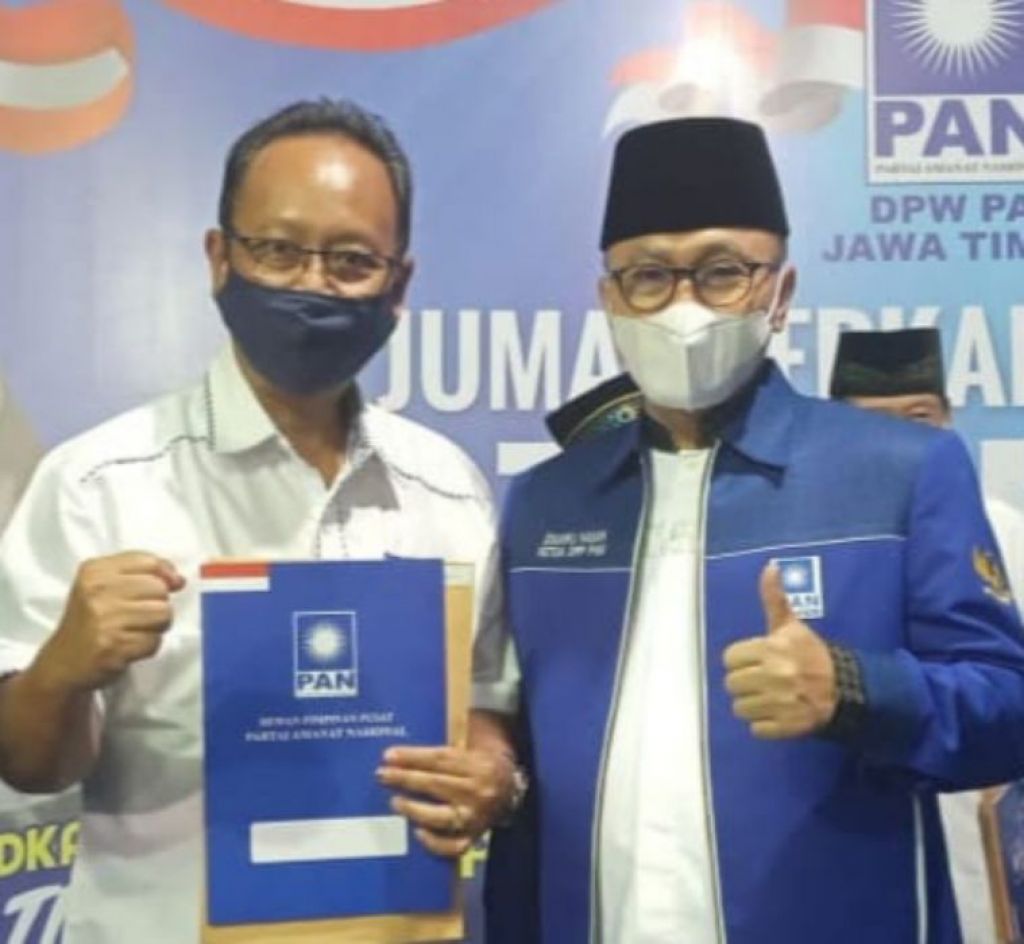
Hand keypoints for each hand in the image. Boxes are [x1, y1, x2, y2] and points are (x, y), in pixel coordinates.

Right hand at [32, 552, 185, 693]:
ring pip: (163, 614)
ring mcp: (105, 619)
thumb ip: (142, 573)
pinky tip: (128, 646)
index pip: (148, 561)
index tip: (157, 588)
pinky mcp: (114, 646)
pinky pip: (155, 641)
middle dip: (157, 604)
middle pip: (160, 589)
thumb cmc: (90, 621)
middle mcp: (98, 591)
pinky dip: (148, 646)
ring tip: (134, 630)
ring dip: (156, 627)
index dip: (163, 575)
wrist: (63, 663)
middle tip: (135, 616)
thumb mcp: (104, 586)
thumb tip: (178, 579)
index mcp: (95, 571)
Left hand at [377, 745, 516, 856]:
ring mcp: (477, 816)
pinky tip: (418, 832)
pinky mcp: (476, 836)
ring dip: (415, 810)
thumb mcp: (468, 753)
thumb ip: (440, 757)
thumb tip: (398, 757)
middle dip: (406, 779)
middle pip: (437, 784)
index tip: (388, 756)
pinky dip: (435, 843)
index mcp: (477, 764)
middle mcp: (478, 790)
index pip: (439, 759)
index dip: (412, 757)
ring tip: (395, 802)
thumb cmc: (481, 767)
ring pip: (442, 816)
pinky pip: (455, 846)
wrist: (513, 789)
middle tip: (383, 775)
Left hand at [722, 563, 836, 739]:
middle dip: (744, 683)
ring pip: (740, 708)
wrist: (846, 689)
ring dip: (752, 705)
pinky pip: (756, 729)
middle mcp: (774, 675)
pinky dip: (764, 725)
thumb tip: (770, 565)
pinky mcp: (786, 727)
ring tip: (768, 698)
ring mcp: (779, 703)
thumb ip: (774, 598)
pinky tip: (777, 714)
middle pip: (731, 685)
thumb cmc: (811, 654)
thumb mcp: (791, 626)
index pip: (730, 658)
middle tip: (761, 681)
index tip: (754, 661)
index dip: (740, 660)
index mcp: (771, 649)